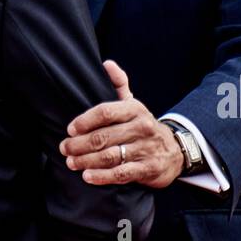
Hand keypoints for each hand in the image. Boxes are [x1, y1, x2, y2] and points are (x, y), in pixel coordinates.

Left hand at [59, 60, 183, 188]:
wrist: (175, 151)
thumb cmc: (143, 126)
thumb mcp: (133, 104)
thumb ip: (119, 85)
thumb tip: (107, 64)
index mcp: (134, 109)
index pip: (105, 112)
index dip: (85, 121)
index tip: (70, 129)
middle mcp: (141, 127)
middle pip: (103, 136)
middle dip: (79, 144)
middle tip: (64, 148)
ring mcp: (146, 149)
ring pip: (110, 155)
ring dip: (86, 160)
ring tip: (71, 162)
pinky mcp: (148, 169)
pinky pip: (121, 173)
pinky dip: (102, 176)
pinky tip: (87, 176)